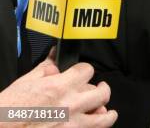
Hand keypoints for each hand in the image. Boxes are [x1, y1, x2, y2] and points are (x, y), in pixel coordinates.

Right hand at [0, 54, 117, 127]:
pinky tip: (94, 125)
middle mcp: (71, 104)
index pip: (87, 71)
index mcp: (59, 87)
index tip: (83, 74)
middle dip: (101, 89)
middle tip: (99, 89)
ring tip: (105, 110)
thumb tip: (53, 60)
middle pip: (101, 93)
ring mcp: (73, 125)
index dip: (84, 71)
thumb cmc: (6, 111)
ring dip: (106, 113)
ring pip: (104, 117)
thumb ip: (43, 71)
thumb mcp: (24, 83)